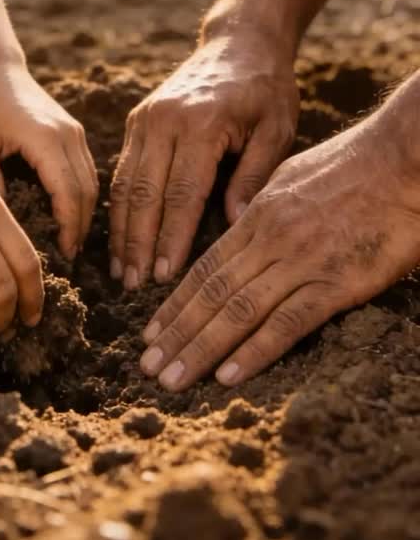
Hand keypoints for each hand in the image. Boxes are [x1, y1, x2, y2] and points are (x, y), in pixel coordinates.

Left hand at [0, 60, 97, 260]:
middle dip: (80, 226)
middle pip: (87, 190)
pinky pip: (85, 168)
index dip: (68, 227)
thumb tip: (5, 222)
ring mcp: (73, 131)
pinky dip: (82, 194)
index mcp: (46, 139)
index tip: (61, 255)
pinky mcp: (71, 130)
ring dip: (84, 212)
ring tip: (70, 242)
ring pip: (91, 180)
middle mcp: (68, 135)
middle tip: (68, 258)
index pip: (68, 192)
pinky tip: (69, 213)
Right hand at [110, 26, 298, 289]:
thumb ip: (254, 175)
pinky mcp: (138, 120)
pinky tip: (119, 237)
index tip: (165, 278)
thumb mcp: (277, 129)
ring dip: (121, 231)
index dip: (172, 239)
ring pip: (126, 184)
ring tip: (121, 272)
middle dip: (138, 244)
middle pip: (144, 194)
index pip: (182, 194)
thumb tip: (234, 225)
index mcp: (201, 124)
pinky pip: (122, 169)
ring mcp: (146, 119)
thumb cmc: (267, 88)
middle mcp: (165, 121)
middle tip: (134, 286)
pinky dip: (119, 207)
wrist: (239, 41)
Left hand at [140, 78, 419, 390]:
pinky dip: (254, 352)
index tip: (150, 332)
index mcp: (258, 215)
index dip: (175, 303)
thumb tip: (240, 222)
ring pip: (238, 311)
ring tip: (171, 379)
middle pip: (211, 293)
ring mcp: (302, 262)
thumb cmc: (355, 164)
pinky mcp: (337, 283)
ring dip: (200, 349)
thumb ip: (262, 206)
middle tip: (145, 366)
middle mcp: (271, 240)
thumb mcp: (291, 176)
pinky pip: (288, 323)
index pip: (205, 266)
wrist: (402, 160)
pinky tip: (227, 375)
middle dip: (176, 334)